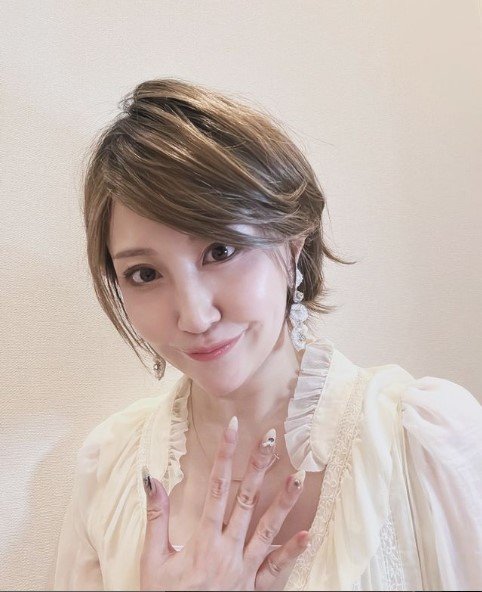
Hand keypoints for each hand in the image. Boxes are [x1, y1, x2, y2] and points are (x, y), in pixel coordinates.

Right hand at [140, 417, 308, 590]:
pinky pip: (276, 570)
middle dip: (258, 466)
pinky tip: (308, 534)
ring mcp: (244, 570)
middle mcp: (227, 550)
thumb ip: (156, 517)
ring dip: (284, 502)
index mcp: (202, 540)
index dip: (225, 455)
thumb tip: (151, 478)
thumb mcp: (153, 560)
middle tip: (270, 439)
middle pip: (246, 500)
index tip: (233, 428)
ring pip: (267, 530)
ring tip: (299, 477)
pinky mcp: (254, 589)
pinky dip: (292, 552)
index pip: (216, 487)